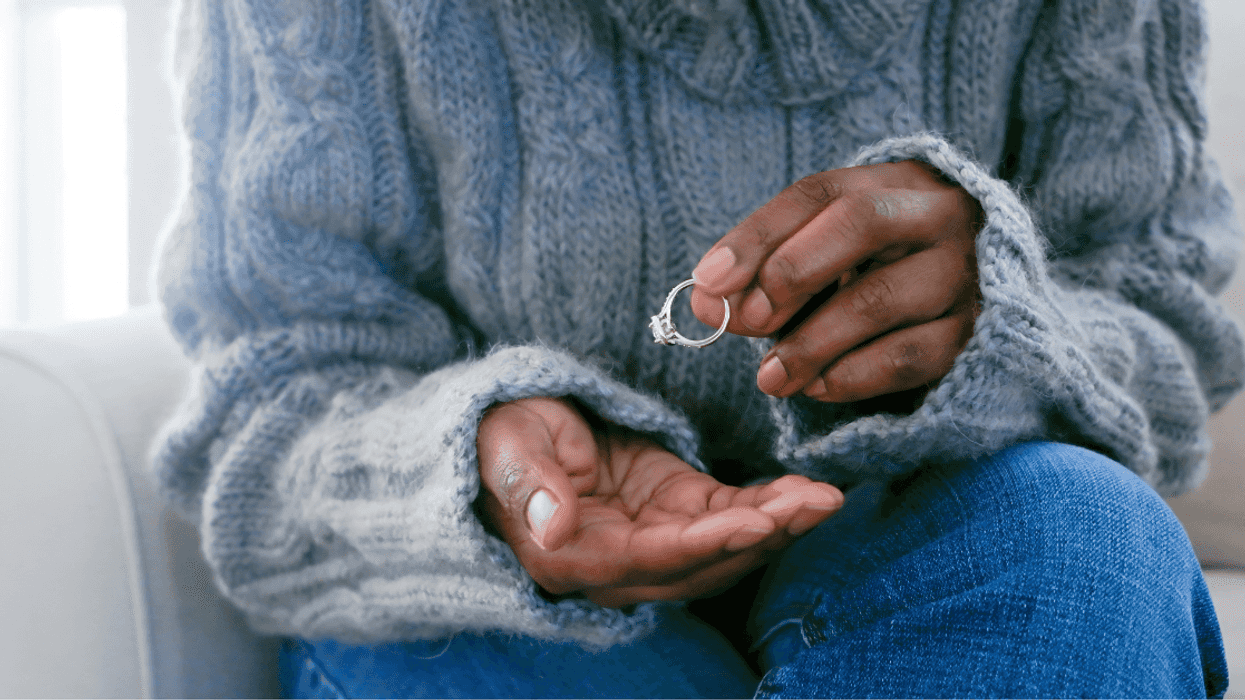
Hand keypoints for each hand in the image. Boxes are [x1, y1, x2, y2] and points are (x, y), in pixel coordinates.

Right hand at [476, 397, 842, 607]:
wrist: (512, 426)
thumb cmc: (501, 435)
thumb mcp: (505, 447)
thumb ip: (530, 486)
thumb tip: (555, 527)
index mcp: (573, 557)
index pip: (651, 559)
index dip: (707, 544)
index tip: (756, 521)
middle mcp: (620, 564)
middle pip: (703, 565)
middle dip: (764, 537)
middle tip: (815, 505)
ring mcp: (653, 538)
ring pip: (726, 549)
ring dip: (779, 527)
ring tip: (825, 498)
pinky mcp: (676, 509)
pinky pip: (729, 515)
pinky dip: (771, 506)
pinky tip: (808, 492)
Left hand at [689, 160, 981, 402]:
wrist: (962, 307)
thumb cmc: (871, 273)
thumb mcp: (819, 258)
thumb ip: (762, 273)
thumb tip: (705, 300)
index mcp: (893, 181)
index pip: (817, 194)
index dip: (757, 236)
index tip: (708, 281)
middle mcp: (938, 214)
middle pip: (859, 223)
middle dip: (789, 273)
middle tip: (746, 320)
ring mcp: (962, 273)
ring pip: (879, 299)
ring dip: (810, 343)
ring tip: (768, 376)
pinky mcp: (972, 332)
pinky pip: (906, 356)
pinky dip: (850, 376)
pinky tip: (815, 388)